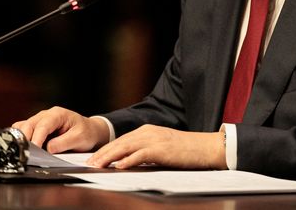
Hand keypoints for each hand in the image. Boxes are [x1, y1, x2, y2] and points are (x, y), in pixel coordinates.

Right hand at [11, 106, 109, 153]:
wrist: (89, 131)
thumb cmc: (85, 132)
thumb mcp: (80, 138)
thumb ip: (64, 143)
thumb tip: (48, 149)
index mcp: (57, 114)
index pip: (43, 125)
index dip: (36, 138)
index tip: (33, 151)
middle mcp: (45, 115)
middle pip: (28, 125)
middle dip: (25, 139)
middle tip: (26, 154)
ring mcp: (39, 121)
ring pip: (22, 127)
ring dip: (21, 139)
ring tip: (25, 152)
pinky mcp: (36, 128)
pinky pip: (23, 131)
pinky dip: (21, 140)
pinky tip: (26, 149)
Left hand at [86, 125, 226, 169]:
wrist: (207, 147)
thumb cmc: (187, 150)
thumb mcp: (163, 148)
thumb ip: (146, 152)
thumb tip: (128, 162)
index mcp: (148, 130)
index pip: (121, 140)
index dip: (106, 149)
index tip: (94, 158)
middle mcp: (149, 132)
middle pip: (120, 142)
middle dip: (102, 153)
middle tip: (89, 163)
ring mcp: (155, 139)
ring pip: (126, 147)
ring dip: (109, 156)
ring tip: (97, 165)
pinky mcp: (161, 149)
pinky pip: (140, 154)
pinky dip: (128, 160)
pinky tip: (118, 166)